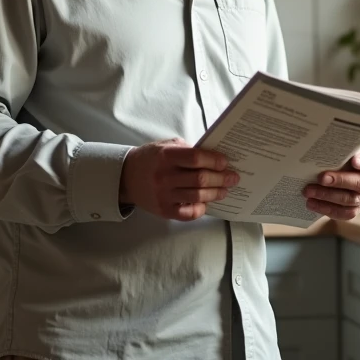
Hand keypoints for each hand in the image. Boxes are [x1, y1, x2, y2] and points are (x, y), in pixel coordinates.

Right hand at [120, 138, 239, 221]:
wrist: (126, 177)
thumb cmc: (151, 159)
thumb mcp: (166, 146)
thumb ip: (187, 150)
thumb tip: (213, 156)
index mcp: (165, 156)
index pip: (196, 158)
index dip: (214, 160)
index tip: (225, 162)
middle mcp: (164, 176)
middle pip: (200, 179)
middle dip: (221, 178)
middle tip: (233, 178)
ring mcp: (163, 195)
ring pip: (197, 196)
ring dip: (215, 193)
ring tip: (224, 190)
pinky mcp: (164, 211)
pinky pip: (188, 213)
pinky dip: (201, 209)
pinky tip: (207, 203)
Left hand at [303, 152, 359, 220]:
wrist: (338, 173)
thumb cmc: (342, 158)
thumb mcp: (345, 152)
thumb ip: (342, 150)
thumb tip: (323, 145)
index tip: (354, 160)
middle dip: (340, 180)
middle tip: (322, 177)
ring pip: (350, 200)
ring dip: (327, 196)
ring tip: (309, 191)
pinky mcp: (355, 210)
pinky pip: (343, 213)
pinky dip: (326, 208)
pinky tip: (312, 203)